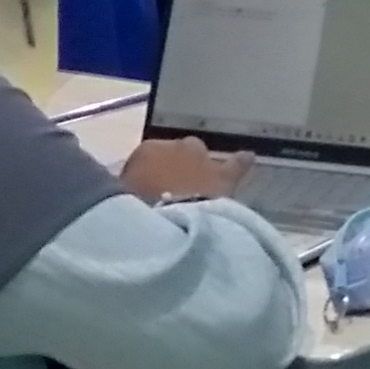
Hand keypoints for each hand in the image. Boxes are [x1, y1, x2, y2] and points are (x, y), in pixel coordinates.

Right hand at [121, 137, 248, 204]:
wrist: (170, 222)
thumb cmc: (138, 214)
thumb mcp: (122, 203)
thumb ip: (126, 195)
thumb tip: (126, 197)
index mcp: (145, 152)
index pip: (145, 160)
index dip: (146, 177)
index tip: (145, 194)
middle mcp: (174, 146)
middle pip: (173, 155)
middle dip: (172, 169)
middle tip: (169, 193)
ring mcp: (201, 158)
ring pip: (199, 155)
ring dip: (198, 167)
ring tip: (195, 184)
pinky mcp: (222, 174)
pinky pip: (235, 163)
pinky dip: (240, 161)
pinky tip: (247, 157)